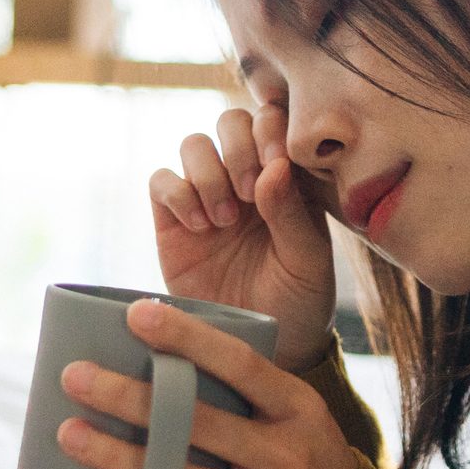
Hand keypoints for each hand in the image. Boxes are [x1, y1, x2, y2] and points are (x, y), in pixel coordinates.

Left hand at [57, 298, 357, 468]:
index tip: (135, 314)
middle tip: (75, 376)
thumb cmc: (294, 453)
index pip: (241, 365)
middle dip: (131, 398)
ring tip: (69, 433)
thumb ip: (238, 385)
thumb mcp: (291, 411)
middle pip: (200, 424)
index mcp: (300, 411)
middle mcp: (289, 460)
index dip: (188, 337)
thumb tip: (147, 345)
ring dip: (117, 458)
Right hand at [150, 103, 335, 371]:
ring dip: (207, 174)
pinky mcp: (172, 220)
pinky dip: (177, 194)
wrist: (259, 347)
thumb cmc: (297, 301)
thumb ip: (291, 212)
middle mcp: (246, 178)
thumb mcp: (308, 262)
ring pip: (193, 144)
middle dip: (238, 150)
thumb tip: (274, 165)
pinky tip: (200, 229)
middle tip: (249, 195)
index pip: (273, 122)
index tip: (275, 166)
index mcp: (286, 178)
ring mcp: (207, 196)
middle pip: (230, 120)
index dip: (270, 132)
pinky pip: (161, 180)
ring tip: (223, 220)